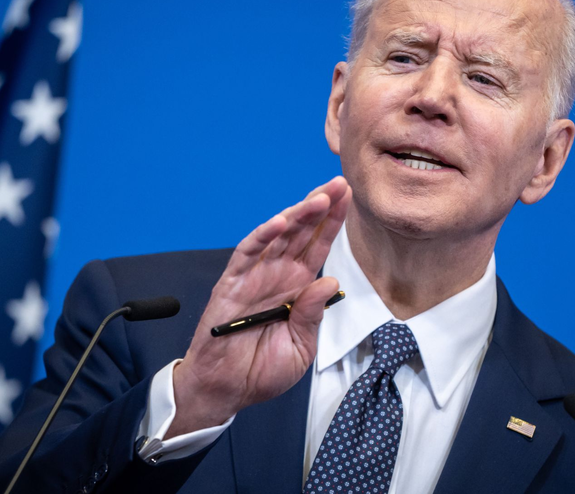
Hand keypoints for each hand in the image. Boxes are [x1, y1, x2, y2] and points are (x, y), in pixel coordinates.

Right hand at [167, 176, 350, 435]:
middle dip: (320, 207)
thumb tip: (330, 282)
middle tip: (338, 184)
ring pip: (278, 236)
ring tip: (319, 199)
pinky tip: (280, 223)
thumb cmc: (262, 369)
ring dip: (297, 216)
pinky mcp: (232, 283)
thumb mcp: (300, 346)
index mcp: (298, 286)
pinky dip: (261, 237)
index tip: (348, 197)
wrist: (226, 389)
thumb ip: (312, 314)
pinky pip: (247, 254)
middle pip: (302, 232)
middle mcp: (278, 274)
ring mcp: (255, 276)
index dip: (333, 222)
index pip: (319, 246)